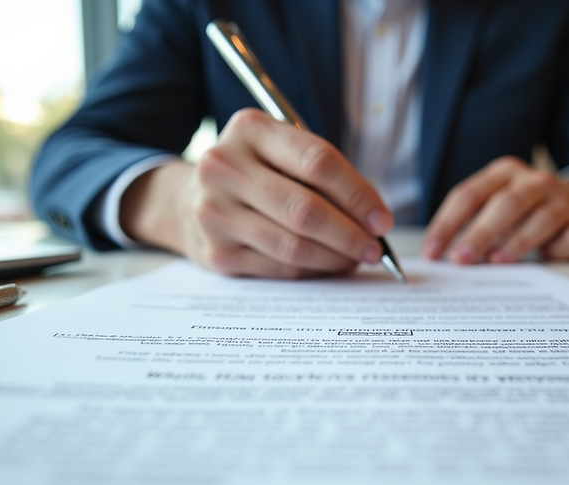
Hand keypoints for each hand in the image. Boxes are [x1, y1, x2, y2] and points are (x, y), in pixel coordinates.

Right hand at [120, 109, 393, 277]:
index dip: (358, 195)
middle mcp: (224, 167)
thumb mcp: (281, 151)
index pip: (318, 162)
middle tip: (375, 248)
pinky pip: (279, 267)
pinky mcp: (216, 252)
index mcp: (249, 130)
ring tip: (356, 258)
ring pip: (293, 245)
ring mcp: (215, 212)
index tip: (382, 219)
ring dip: (335, 258)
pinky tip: (329, 266)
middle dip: (350, 234)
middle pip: (305, 209)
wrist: (186, 200)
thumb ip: (324, 174)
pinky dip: (313, 270)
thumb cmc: (255, 173)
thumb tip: (373, 219)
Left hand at [422, 156, 568, 263]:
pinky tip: (546, 258)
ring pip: (540, 218)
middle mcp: (534, 181)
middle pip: (504, 205)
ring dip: (516, 242)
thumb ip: (472, 224)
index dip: (447, 224)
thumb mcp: (497, 207)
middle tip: (460, 259)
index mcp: (504, 173)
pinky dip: (557, 250)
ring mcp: (564, 199)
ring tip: (496, 262)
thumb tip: (443, 256)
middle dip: (479, 233)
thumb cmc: (528, 211)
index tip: (432, 252)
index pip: (468, 195)